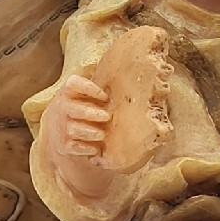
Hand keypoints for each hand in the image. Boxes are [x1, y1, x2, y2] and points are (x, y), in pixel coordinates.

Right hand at [41, 25, 172, 200]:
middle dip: (89, 113)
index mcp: (72, 91)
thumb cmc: (90, 107)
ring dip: (88, 132)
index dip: (88, 89)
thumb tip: (157, 71)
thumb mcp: (95, 95)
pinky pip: (73, 147)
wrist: (65, 131)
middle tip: (106, 116)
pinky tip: (96, 149)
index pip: (74, 84)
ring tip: (101, 134)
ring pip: (73, 129)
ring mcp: (62, 127)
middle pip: (72, 108)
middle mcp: (63, 107)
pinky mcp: (64, 145)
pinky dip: (84, 148)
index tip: (105, 95)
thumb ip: (113, 87)